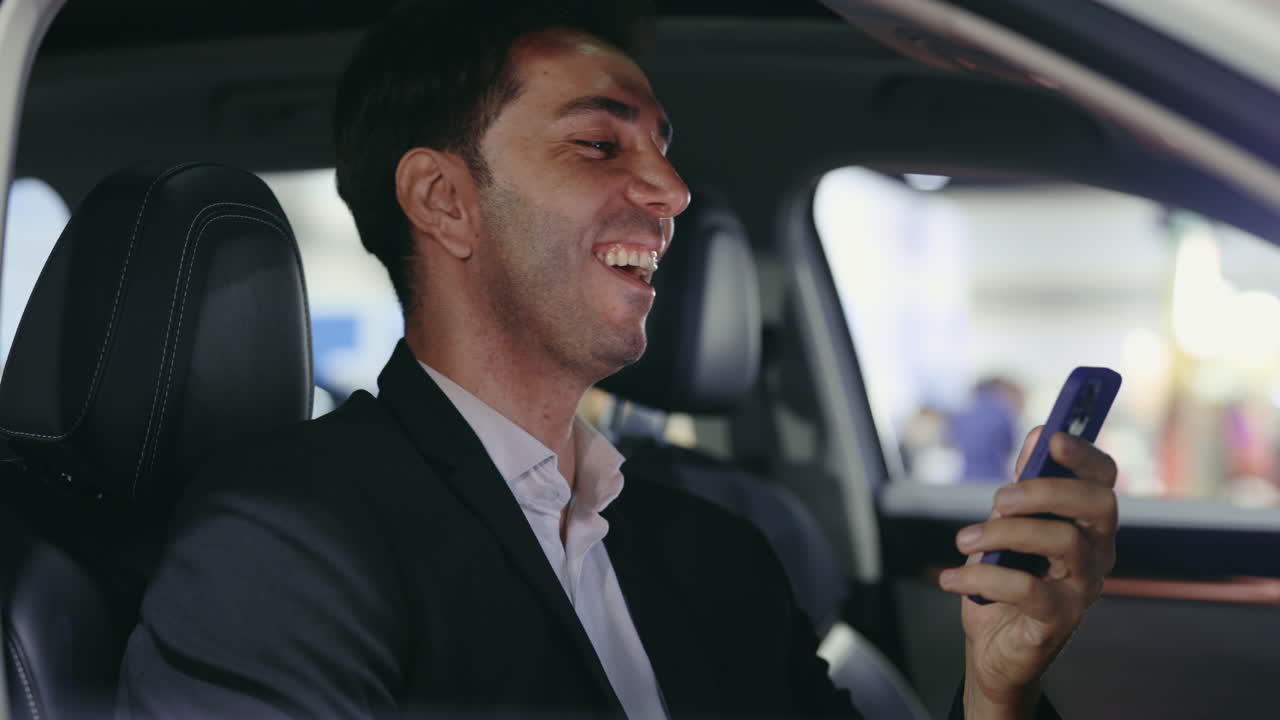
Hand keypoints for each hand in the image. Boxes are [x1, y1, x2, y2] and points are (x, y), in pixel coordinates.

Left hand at [938, 427, 1117, 718]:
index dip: (1084, 454)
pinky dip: (982, 578)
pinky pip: (1028, 589)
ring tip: (964, 540)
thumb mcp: (1009, 525)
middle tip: (1001, 496)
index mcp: (1086, 524)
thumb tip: (1038, 436)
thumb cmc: (1005, 581)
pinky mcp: (1060, 619)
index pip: (1104, 480)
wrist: (994, 646)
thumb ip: (1024, 487)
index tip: (1052, 438)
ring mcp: (1083, 588)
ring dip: (1005, 532)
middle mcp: (1097, 553)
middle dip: (1048, 490)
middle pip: (1099, 504)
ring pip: (1063, 542)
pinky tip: (952, 578)